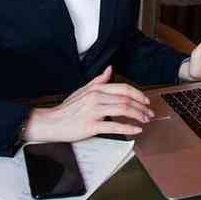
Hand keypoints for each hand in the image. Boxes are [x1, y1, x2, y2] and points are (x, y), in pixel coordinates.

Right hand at [22, 66, 153, 141]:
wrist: (51, 122)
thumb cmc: (67, 108)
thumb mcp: (83, 90)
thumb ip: (98, 80)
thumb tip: (110, 69)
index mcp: (96, 88)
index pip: (123, 88)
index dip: (137, 94)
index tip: (146, 101)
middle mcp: (96, 97)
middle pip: (125, 99)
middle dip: (141, 106)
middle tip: (149, 113)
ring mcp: (93, 111)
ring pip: (122, 110)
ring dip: (137, 115)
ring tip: (145, 120)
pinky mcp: (90, 125)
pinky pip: (114, 126)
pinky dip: (128, 128)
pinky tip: (136, 130)